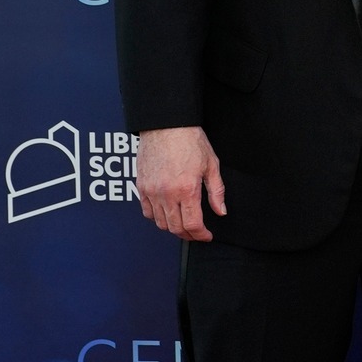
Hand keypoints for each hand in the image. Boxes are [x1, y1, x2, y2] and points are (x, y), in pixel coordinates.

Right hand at [137, 126, 225, 240]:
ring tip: (184, 224)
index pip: (192, 224)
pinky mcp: (141, 187)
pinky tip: (167, 213)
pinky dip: (157, 217)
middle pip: (175, 227)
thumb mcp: (211, 165)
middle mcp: (166, 194)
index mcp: (186, 189)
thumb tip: (220, 211)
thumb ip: (216, 191)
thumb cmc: (190, 141)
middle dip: (188, 235)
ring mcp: (151, 191)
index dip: (200, 235)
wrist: (166, 125)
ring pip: (160, 222)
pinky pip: (146, 211)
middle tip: (197, 233)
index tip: (206, 236)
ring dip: (172, 227)